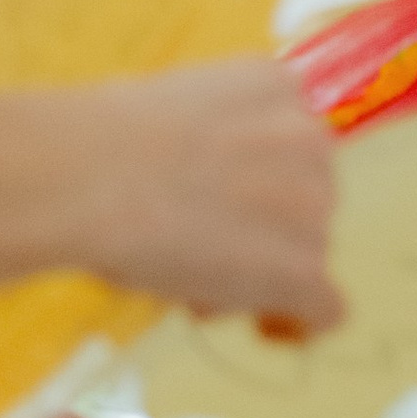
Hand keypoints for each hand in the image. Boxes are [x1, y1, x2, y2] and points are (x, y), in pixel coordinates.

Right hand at [0, 63, 342, 326]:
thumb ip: (211, 140)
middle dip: (253, 227)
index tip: (219, 202)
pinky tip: (267, 329)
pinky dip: (298, 321)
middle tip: (186, 244)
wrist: (91, 176)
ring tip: (184, 273)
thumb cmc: (99, 141)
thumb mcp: (170, 108)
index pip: (289, 145)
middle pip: (300, 200)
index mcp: (278, 88)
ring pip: (304, 251)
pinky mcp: (303, 266)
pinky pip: (325, 308)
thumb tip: (197, 183)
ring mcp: (314, 204)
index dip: (254, 182)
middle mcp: (310, 140)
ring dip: (257, 269)